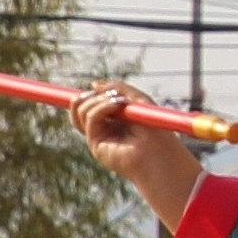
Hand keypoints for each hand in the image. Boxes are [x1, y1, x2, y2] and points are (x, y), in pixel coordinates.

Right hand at [76, 88, 206, 225]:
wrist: (159, 152)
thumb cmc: (154, 128)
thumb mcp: (138, 99)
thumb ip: (117, 88)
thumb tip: (94, 84)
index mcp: (111, 118)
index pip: (89, 104)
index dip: (87, 95)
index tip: (93, 87)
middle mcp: (102, 128)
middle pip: (78, 108)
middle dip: (89, 96)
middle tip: (107, 93)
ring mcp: (97, 136)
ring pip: (80, 112)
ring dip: (97, 100)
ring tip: (119, 101)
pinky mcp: (96, 144)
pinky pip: (89, 118)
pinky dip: (100, 107)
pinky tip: (117, 105)